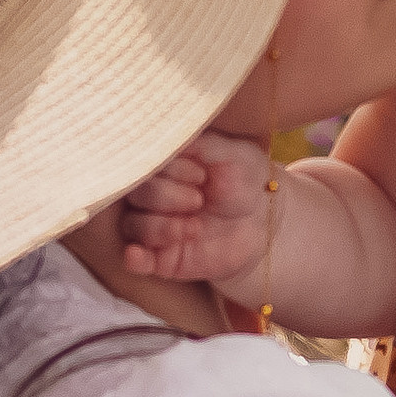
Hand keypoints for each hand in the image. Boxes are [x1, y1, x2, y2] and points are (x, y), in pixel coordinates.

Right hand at [118, 129, 273, 286]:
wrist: (262, 220)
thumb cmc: (242, 179)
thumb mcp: (229, 152)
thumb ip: (199, 143)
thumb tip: (164, 136)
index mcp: (162, 165)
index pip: (145, 163)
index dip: (171, 170)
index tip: (202, 174)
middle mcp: (151, 194)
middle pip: (136, 194)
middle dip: (168, 197)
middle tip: (200, 200)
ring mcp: (153, 226)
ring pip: (134, 225)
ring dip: (162, 227)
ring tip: (196, 227)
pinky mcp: (161, 257)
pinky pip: (135, 260)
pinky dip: (133, 258)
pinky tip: (137, 255)